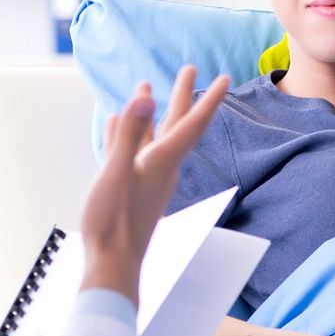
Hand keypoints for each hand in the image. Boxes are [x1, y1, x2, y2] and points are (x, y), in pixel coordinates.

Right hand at [79, 66, 229, 302]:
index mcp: (161, 162)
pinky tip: (117, 122)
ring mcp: (146, 179)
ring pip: (152, 136)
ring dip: (151, 111)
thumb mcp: (116, 173)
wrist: (111, 267)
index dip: (207, 99)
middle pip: (176, 124)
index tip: (223, 77)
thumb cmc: (113, 224)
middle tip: (190, 68)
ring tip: (146, 87)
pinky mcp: (132, 189)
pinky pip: (132, 151)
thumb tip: (145, 97)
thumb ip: (129, 135)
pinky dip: (127, 133)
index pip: (191, 123)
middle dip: (182, 95)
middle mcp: (160, 168)